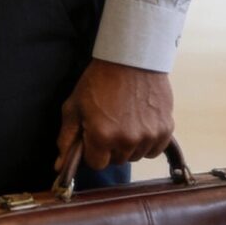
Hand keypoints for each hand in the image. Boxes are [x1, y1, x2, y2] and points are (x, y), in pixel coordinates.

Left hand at [56, 59, 173, 172]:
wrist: (131, 57)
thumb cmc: (99, 80)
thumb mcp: (75, 105)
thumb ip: (67, 138)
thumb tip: (59, 167)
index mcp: (101, 136)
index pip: (96, 164)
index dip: (93, 149)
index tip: (95, 133)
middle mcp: (126, 141)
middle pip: (116, 160)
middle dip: (110, 146)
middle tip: (110, 122)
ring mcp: (148, 136)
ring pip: (135, 155)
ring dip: (130, 144)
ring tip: (126, 118)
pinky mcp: (165, 129)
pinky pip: (154, 149)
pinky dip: (147, 141)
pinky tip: (141, 121)